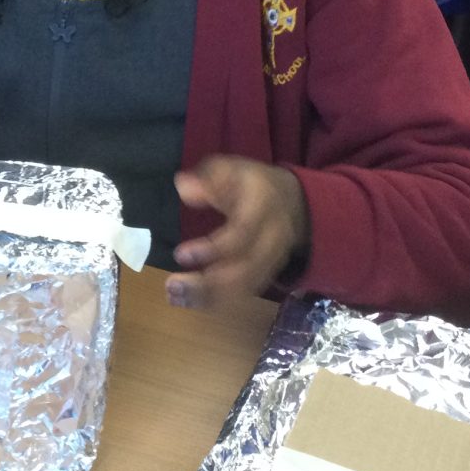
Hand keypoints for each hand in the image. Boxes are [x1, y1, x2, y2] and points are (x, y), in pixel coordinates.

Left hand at [166, 156, 309, 308]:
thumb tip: (184, 188)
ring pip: (245, 287)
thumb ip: (208, 178)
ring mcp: (273, 260)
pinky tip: (190, 301)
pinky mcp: (267, 274)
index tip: (180, 254)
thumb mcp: (233, 169)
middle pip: (245, 270)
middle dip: (208, 284)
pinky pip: (244, 294)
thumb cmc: (255, 184)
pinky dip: (217, 301)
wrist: (296, 203)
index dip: (212, 249)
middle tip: (173, 285)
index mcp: (263, 207)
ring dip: (209, 298)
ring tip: (174, 298)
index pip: (242, 234)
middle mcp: (272, 238)